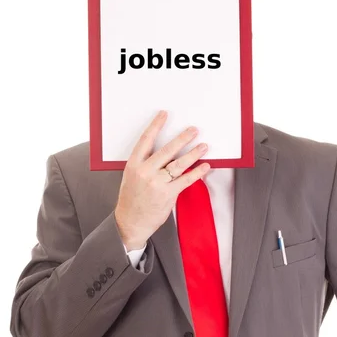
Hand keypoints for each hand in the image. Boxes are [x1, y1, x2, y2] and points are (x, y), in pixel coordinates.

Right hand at [114, 110, 209, 249]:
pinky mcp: (168, 194)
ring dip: (194, 154)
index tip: (164, 115)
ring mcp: (157, 183)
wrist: (131, 221)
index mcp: (134, 165)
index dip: (155, 126)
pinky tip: (205, 166)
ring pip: (179, 164)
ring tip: (204, 146)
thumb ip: (145, 164)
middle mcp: (145, 172)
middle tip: (193, 130)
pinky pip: (186, 180)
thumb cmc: (132, 198)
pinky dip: (197, 172)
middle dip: (182, 138)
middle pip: (167, 150)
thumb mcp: (131, 177)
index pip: (145, 140)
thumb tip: (165, 152)